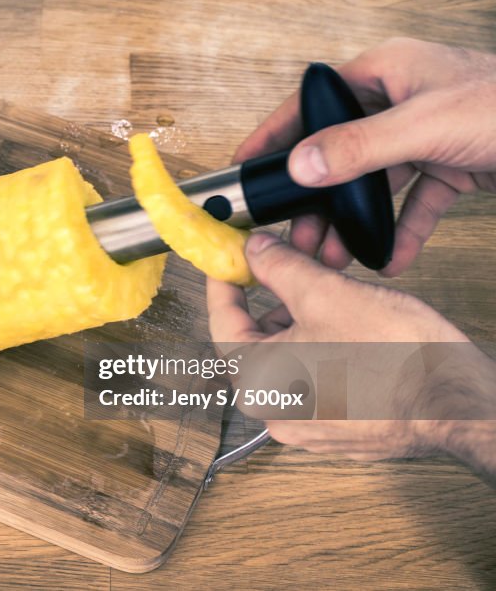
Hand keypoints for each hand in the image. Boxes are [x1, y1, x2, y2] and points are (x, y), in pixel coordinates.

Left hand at [207, 233, 495, 483]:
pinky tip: (350, 325)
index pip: (223, 321)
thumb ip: (280, 268)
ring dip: (304, 320)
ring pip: (291, 357)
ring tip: (333, 290)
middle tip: (295, 262)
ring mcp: (307, 425)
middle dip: (277, 297)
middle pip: (260, 339)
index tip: (230, 260)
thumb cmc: (397, 359)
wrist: (458, 404)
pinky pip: (316, 378)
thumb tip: (256, 251)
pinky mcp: (338, 428)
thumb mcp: (327, 293)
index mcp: (257, 383)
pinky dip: (323, 348)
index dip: (226, 282)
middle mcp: (274, 412)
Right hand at [235, 37, 495, 275]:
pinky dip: (398, 232)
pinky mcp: (449, 163)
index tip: (246, 167)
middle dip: (316, 200)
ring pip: (370, 183)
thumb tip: (301, 165)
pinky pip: (412, 203)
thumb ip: (358, 148)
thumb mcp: (425, 125)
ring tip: (333, 256)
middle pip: (337, 153)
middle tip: (295, 235)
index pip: (313, 104)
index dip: (275, 135)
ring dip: (352, 221)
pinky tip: (386, 258)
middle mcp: (398, 101)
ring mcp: (423, 134)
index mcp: (384, 73)